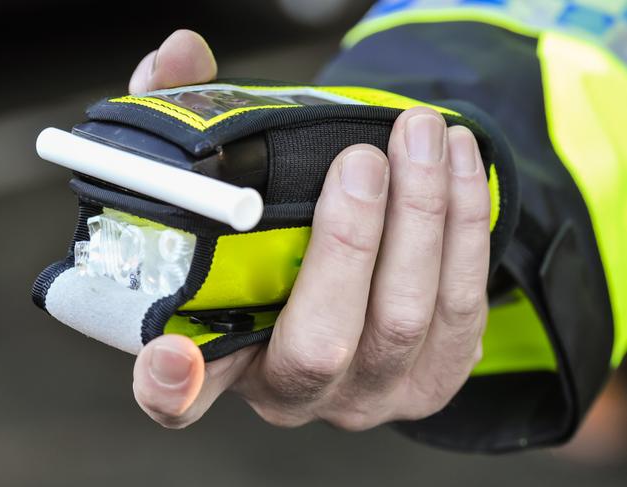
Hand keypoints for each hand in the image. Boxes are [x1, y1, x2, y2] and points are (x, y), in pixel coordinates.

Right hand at [130, 30, 489, 429]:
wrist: (350, 268)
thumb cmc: (276, 230)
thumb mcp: (225, 182)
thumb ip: (190, 120)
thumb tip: (180, 53)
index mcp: (225, 358)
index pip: (180, 396)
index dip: (169, 385)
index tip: (172, 354)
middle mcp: (296, 391)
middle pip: (322, 344)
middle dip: (349, 244)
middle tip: (361, 160)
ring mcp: (371, 391)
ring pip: (406, 317)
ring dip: (422, 216)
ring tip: (421, 134)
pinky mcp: (435, 374)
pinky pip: (462, 305)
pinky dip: (464, 225)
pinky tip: (458, 163)